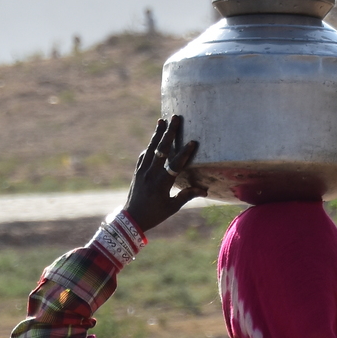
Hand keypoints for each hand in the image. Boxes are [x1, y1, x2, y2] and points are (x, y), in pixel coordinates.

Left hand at [122, 115, 202, 233]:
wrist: (131, 219)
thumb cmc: (155, 214)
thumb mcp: (172, 207)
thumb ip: (187, 195)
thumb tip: (205, 189)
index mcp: (161, 184)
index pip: (175, 165)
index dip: (184, 153)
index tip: (193, 141)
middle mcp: (150, 175)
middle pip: (161, 150)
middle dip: (169, 133)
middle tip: (175, 118)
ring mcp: (142, 172)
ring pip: (150, 149)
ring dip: (157, 134)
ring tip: (161, 120)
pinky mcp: (137, 172)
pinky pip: (143, 156)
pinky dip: (149, 148)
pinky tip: (153, 141)